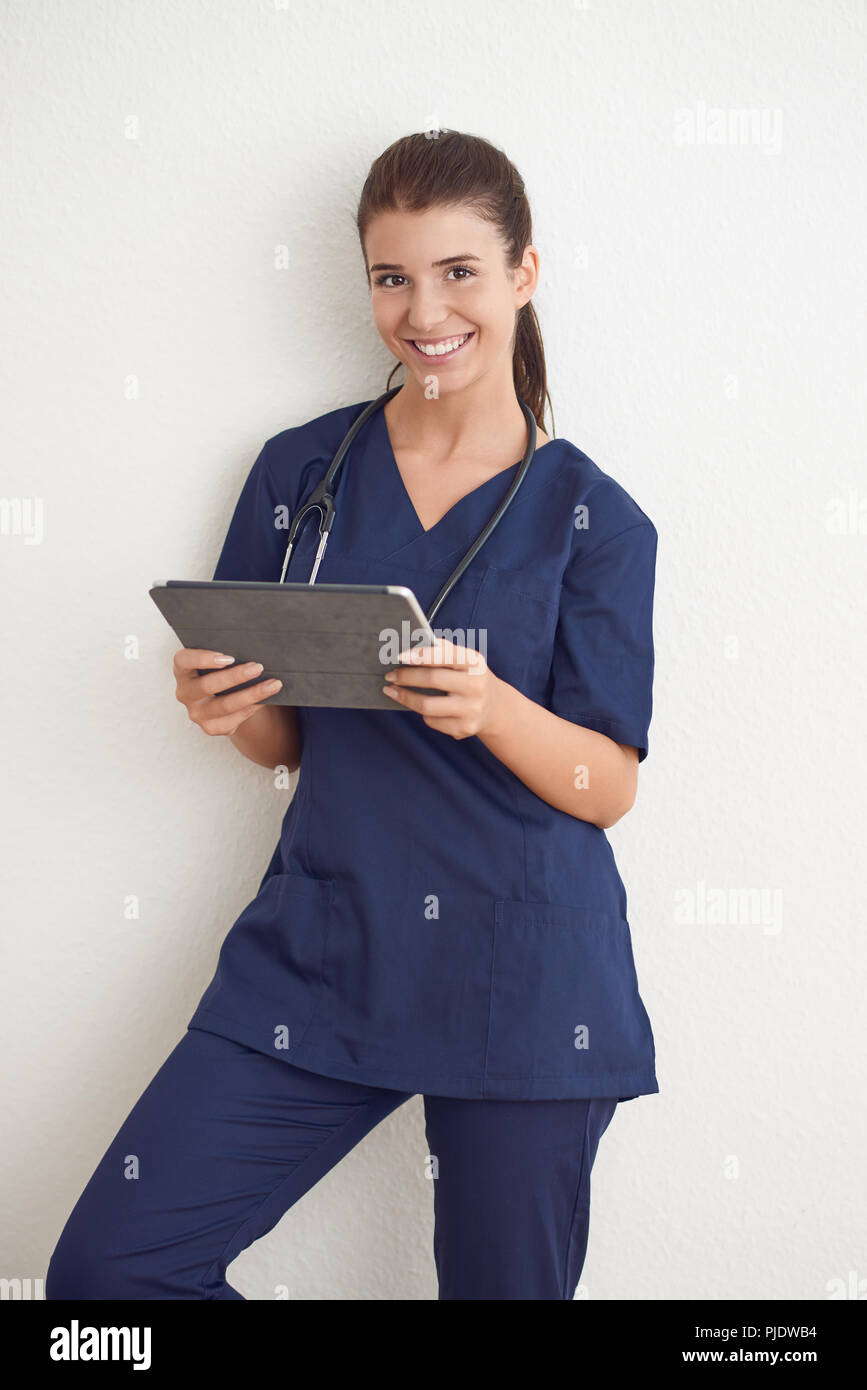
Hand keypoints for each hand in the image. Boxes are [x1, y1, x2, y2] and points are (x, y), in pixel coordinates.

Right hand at [173, 648, 282, 736]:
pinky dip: (252, 708)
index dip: (203, 659)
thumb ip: (227, 653)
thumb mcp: (220, 659)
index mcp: (183, 670)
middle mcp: (185, 692)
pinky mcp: (210, 727)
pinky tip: (266, 699)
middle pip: (208, 685)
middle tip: (258, 667)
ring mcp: (196, 713)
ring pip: (225, 706)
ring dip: (252, 694)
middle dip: (235, 676)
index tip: (228, 657)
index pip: (184, 661)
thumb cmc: (223, 670)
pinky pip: (233, 720)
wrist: (225, 696)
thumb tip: (256, 648)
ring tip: (273, 684)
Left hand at [381, 637, 506, 739]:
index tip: (400, 656)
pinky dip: (422, 713)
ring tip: (392, 691)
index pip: (446, 655)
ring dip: (405, 697)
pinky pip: (432, 721)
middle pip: (432, 680)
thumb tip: (410, 646)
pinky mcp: (464, 728)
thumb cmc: (469, 677)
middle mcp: (476, 686)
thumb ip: (442, 650)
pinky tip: (420, 706)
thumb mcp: (464, 659)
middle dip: (406, 677)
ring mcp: (471, 709)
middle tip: (390, 676)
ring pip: (427, 706)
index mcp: (474, 663)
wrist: (494, 707)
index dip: (421, 655)